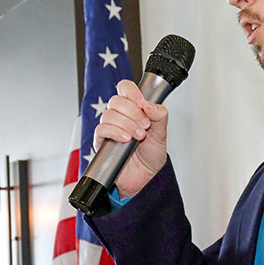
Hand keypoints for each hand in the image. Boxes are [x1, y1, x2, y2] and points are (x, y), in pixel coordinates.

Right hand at [92, 79, 168, 197]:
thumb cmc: (151, 154)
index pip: (125, 88)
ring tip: (138, 136)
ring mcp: (109, 128)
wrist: (147, 176)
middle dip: (133, 112)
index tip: (141, 102)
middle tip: (145, 126)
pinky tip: (126, 139)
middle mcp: (119, 116)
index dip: (131, 92)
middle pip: (116, 101)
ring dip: (127, 124)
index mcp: (133, 109)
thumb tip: (147, 104)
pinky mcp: (102, 142)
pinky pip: (101, 129)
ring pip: (109, 115)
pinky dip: (115, 132)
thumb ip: (159, 114)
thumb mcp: (162, 132)